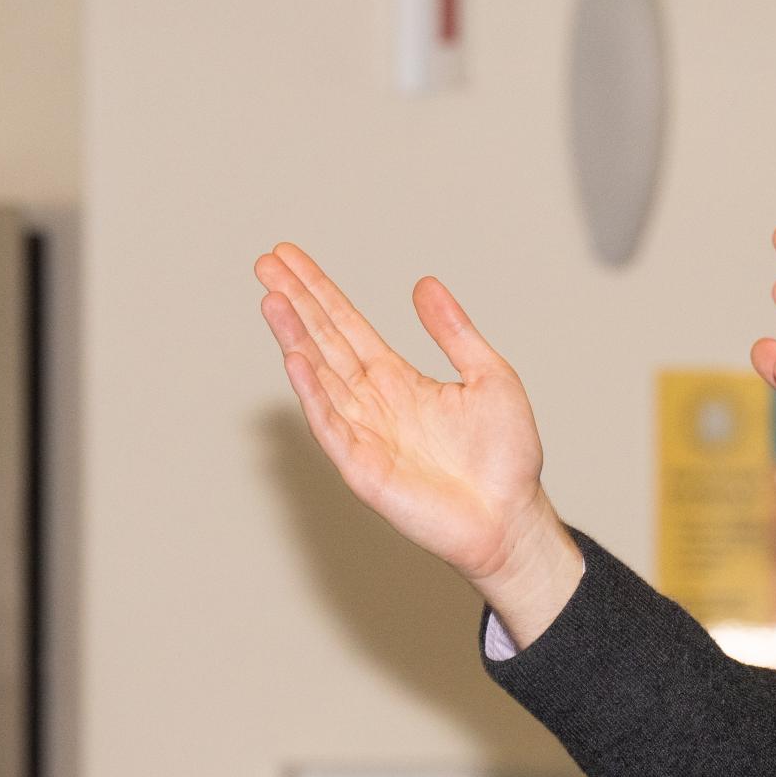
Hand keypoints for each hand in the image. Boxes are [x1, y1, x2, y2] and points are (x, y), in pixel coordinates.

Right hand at [255, 244, 583, 640]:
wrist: (511, 518)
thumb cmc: (505, 459)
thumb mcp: (490, 377)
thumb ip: (454, 332)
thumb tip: (424, 284)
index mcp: (397, 380)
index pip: (345, 325)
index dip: (318, 291)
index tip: (288, 258)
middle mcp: (371, 403)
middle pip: (323, 342)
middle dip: (294, 303)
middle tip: (264, 264)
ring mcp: (363, 435)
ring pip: (319, 378)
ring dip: (294, 339)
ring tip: (272, 301)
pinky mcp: (363, 469)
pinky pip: (331, 425)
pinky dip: (312, 392)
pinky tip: (295, 359)